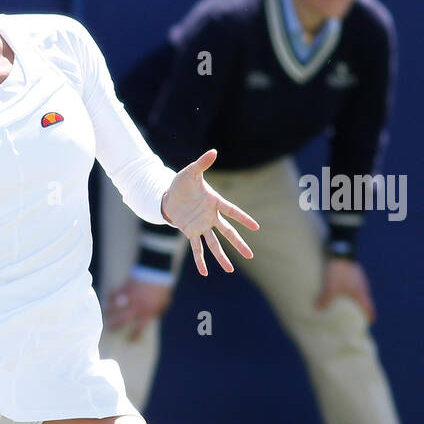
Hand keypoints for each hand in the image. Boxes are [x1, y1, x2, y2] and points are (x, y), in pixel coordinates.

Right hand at [104, 277, 172, 338]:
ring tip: (103, 314)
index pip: (139, 328)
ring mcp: (129, 297)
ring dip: (108, 310)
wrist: (156, 272)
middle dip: (114, 325)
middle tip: (108, 329)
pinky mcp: (124, 288)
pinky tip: (108, 297)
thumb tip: (152, 317)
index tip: (130, 340)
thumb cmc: (162, 289)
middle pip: (122, 319)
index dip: (134, 336)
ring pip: (114, 306)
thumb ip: (157, 311)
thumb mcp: (164, 303)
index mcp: (147, 312)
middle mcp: (136, 306)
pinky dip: (110, 295)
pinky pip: (114, 292)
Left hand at [159, 149, 258, 276]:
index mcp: (214, 202)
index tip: (256, 227)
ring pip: (214, 244)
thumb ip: (202, 163)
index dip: (243, 218)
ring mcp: (201, 225)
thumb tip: (213, 151)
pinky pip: (196, 248)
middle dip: (238, 244)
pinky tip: (205, 272)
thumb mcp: (191, 172)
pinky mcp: (190, 232)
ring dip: (222, 257)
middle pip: (227, 232)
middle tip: (250, 256)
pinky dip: (200, 260)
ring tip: (230, 270)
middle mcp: (210, 216)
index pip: (232, 211)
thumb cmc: (182, 183)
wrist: (168, 195)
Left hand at [316, 258, 375, 323]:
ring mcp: (359, 278)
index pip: (369, 309)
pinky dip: (348, 291)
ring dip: (353, 299)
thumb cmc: (338, 271)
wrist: (341, 250)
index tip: (366, 324)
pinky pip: (353, 284)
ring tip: (343, 305)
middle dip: (359, 310)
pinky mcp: (354, 271)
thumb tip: (317, 310)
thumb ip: (324, 300)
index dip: (369, 318)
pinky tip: (339, 291)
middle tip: (352, 318)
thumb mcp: (330, 287)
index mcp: (361, 294)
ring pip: (358, 292)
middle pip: (364, 302)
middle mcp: (363, 286)